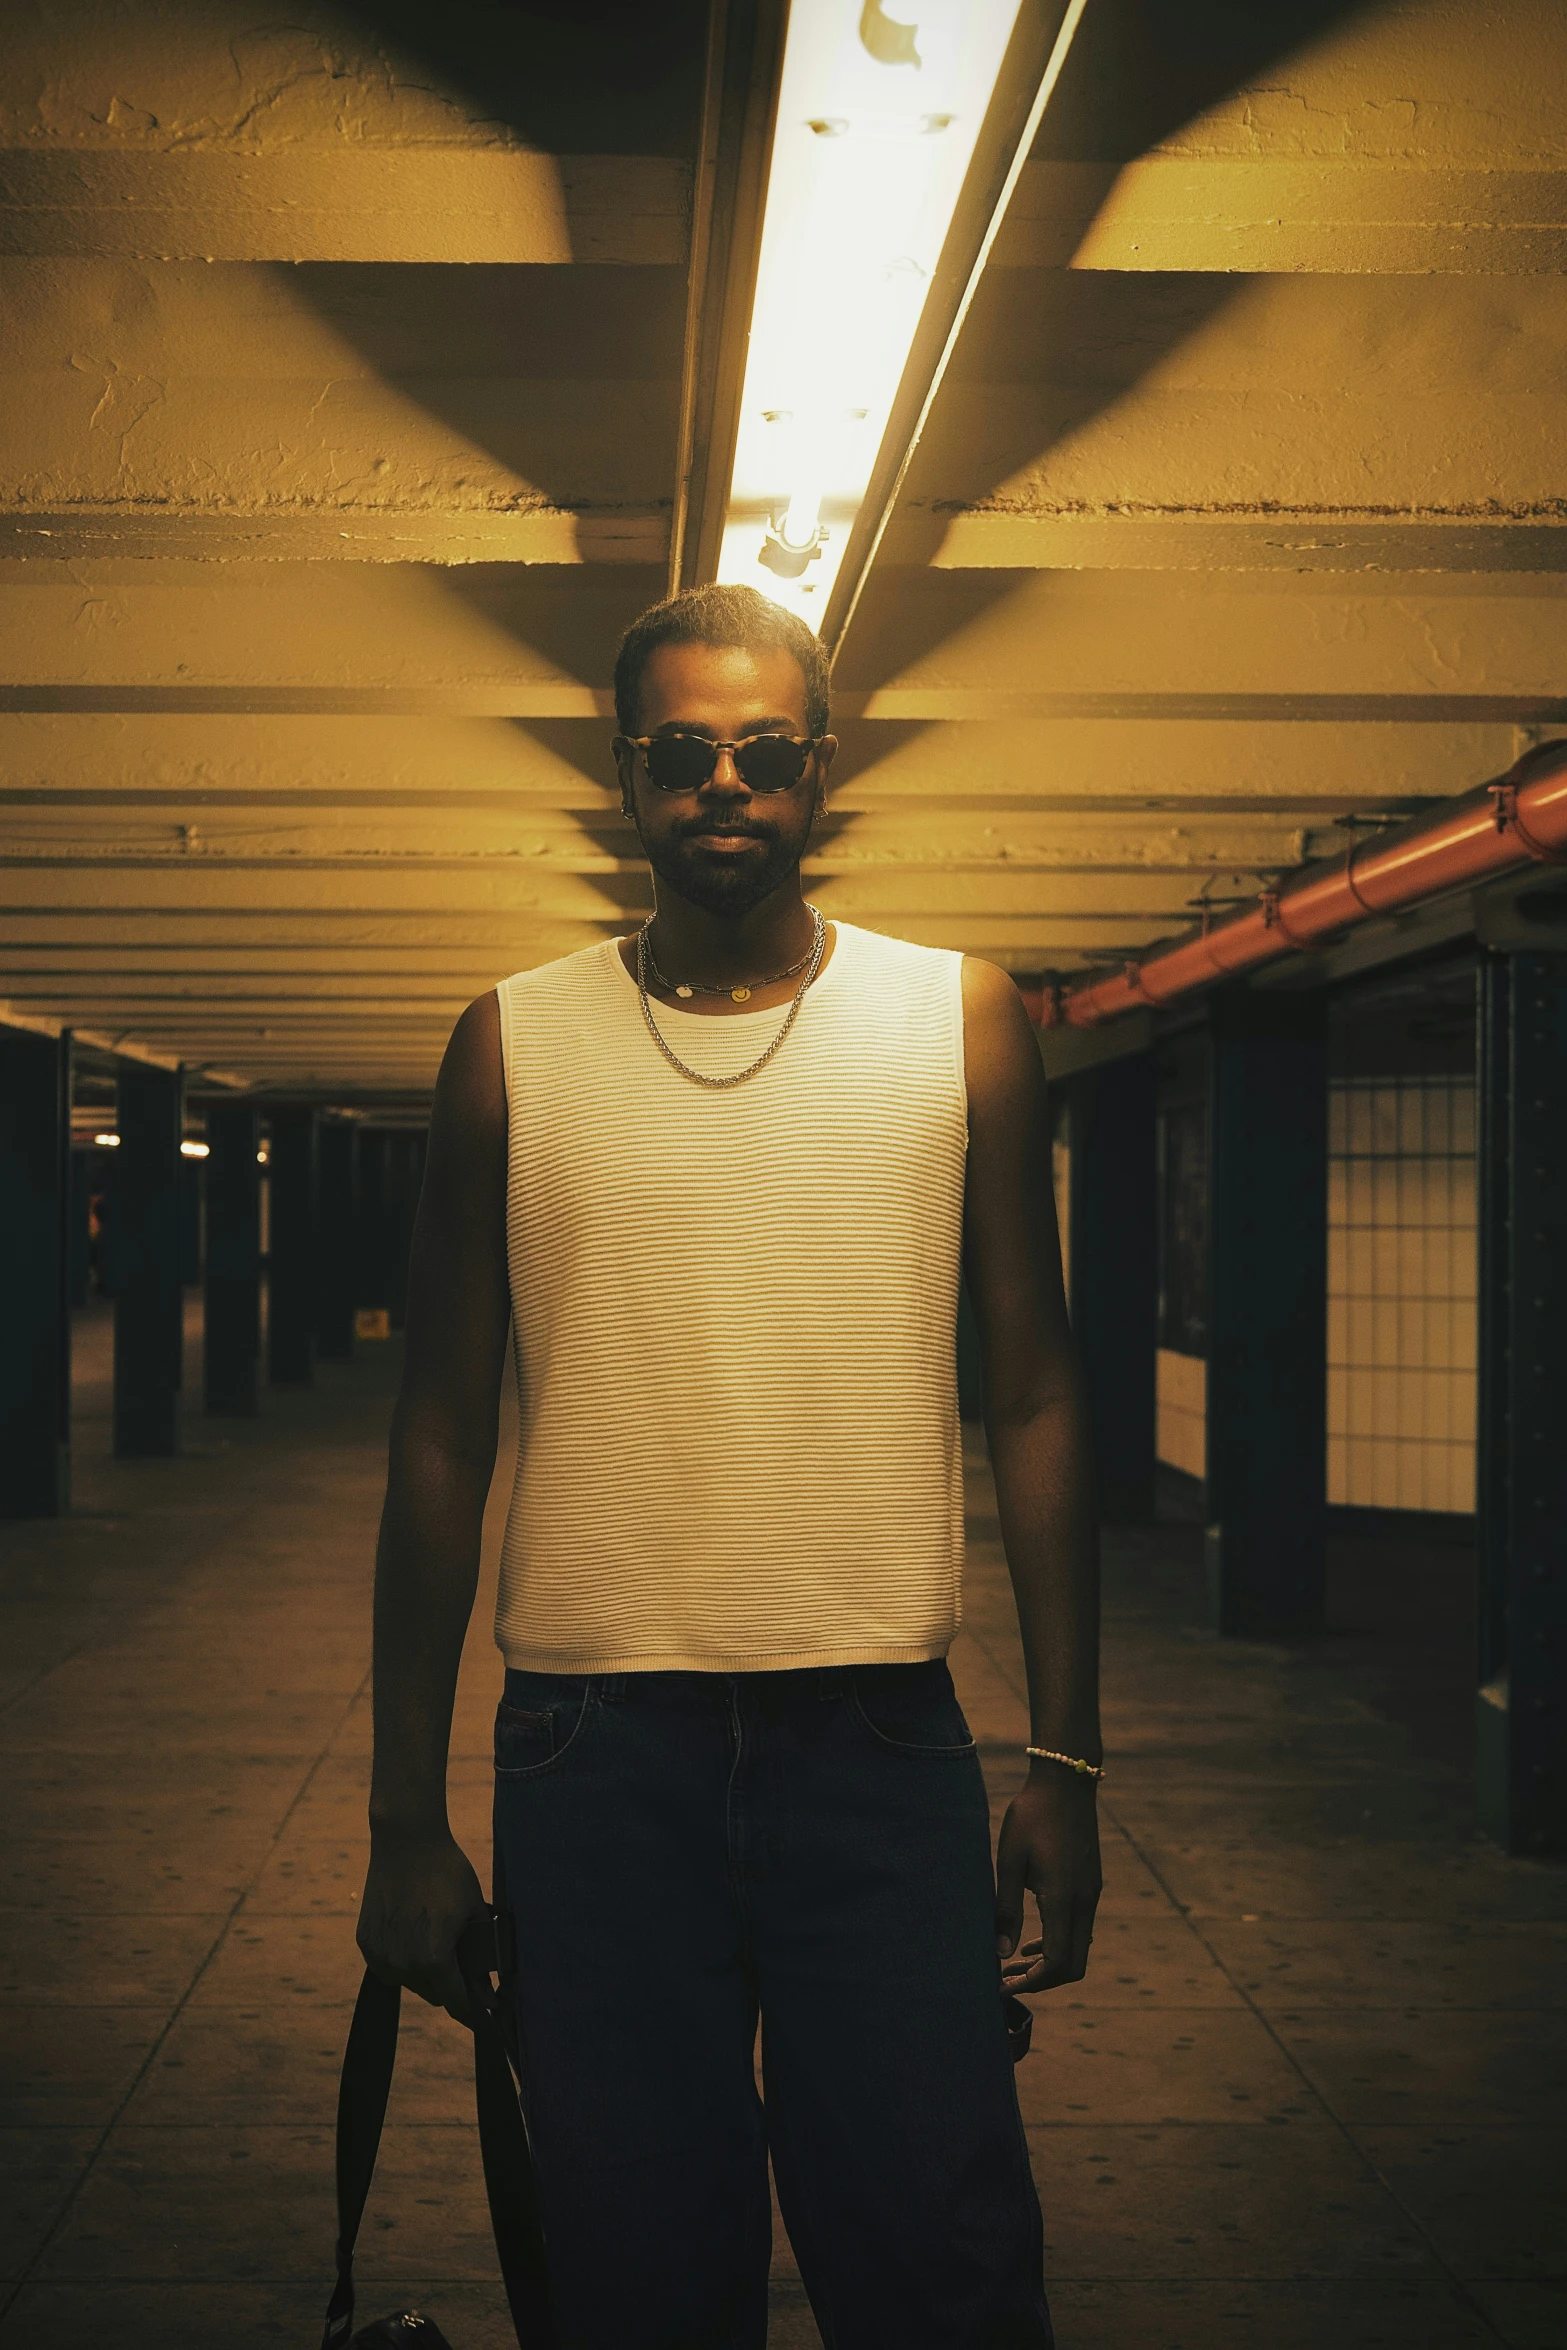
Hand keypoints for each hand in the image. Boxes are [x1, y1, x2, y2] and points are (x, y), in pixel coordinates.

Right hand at [356, 1825, 488, 2025]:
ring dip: (423, 1971)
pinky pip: (388, 1966)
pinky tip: (410, 1931)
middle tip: (457, 1956)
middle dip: (449, 1983)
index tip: (483, 2019)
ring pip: (409, 1981)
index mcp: (434, 1958)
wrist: (406, 1841)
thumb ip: (481, 1958)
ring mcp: (381, 1955)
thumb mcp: (474, 1912)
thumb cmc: (447, 1872)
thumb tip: (489, 1994)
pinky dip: (400, 1957)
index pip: (456, 2003)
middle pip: (433, 1993)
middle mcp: (404, 1964)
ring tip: (431, 1935)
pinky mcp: (365, 1943)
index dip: (473, 2013)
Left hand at [995, 1767, 1101, 1992]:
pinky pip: (1079, 1930)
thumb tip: (1000, 1952)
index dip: (1032, 1983)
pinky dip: (1058, 1944)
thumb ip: (1006, 1908)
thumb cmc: (1032, 1816)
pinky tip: (1032, 1939)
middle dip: (1041, 1981)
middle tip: (1006, 1979)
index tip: (1002, 1985)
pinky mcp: (1090, 1885)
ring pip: (1078, 1949)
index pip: (1057, 1963)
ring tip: (1013, 1963)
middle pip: (1073, 1966)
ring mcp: (1091, 1894)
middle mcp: (1084, 1902)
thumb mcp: (1010, 1860)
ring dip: (1049, 1964)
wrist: (1065, 1782)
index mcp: (1064, 1899)